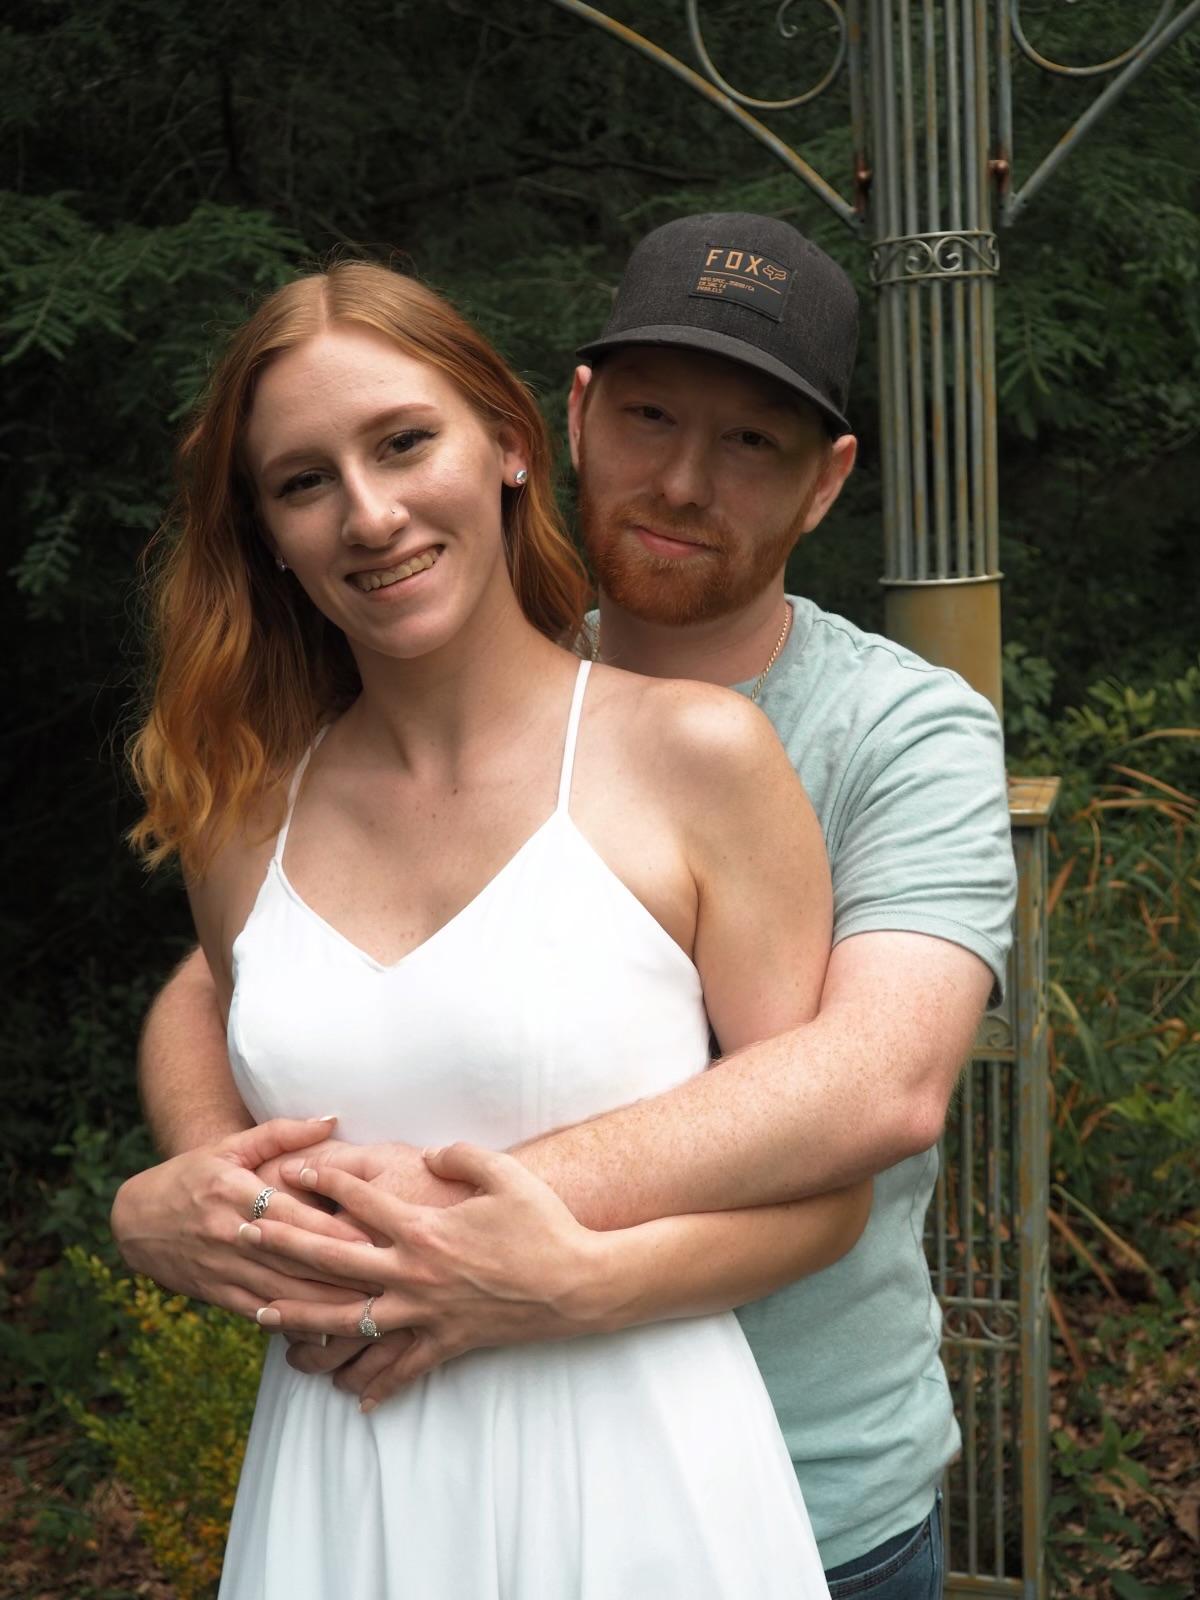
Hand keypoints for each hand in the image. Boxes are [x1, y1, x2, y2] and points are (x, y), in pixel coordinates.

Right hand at [111, 1117, 375, 1318]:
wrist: (137, 1218)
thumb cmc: (194, 1173)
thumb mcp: (231, 1145)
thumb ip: (283, 1133)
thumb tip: (331, 1119)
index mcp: (235, 1191)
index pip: (291, 1215)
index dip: (331, 1230)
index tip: (373, 1240)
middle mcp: (229, 1233)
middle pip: (293, 1258)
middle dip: (340, 1274)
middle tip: (385, 1282)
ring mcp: (222, 1268)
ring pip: (281, 1292)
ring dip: (324, 1305)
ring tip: (367, 1312)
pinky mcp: (217, 1294)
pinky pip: (259, 1313)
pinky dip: (293, 1324)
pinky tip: (325, 1334)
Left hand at [245, 1143, 609, 1408]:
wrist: (577, 1284)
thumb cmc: (543, 1224)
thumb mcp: (503, 1175)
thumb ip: (460, 1157)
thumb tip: (428, 1154)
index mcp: (423, 1228)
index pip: (359, 1200)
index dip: (323, 1180)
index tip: (290, 1170)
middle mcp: (413, 1273)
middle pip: (331, 1259)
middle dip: (281, 1245)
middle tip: (240, 1232)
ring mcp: (425, 1313)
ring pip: (346, 1322)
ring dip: (298, 1318)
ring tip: (258, 1315)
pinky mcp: (445, 1343)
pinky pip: (401, 1369)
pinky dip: (375, 1385)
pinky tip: (349, 1398)